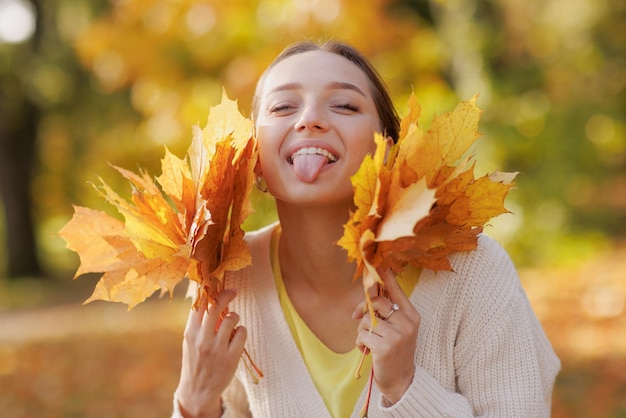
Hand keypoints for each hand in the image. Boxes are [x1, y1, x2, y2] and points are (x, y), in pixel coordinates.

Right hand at [176, 289, 246, 417]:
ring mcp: (217, 348)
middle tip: (234, 291)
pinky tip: (237, 336)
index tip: (216, 283)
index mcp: (190, 332)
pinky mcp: (231, 358)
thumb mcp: (190, 341)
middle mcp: (202, 339)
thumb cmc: (195, 361)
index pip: (199, 304)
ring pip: (232, 318)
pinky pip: (242, 333)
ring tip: (232, 323)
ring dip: (235, 317)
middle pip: (216, 306)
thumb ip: (199, 322)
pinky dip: (241, 331)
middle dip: (226, 294)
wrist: (197, 391)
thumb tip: (209, 297)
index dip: (208, 290)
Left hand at [353, 269, 419, 404]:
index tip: (379, 264)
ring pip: (366, 320)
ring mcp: (397, 335)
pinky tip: (367, 351)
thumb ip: (388, 312)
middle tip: (358, 318)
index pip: (397, 291)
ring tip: (369, 342)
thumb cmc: (396, 351)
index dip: (386, 278)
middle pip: (377, 303)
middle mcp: (407, 323)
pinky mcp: (384, 347)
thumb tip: (370, 293)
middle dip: (363, 310)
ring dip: (362, 332)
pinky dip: (360, 343)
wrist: (401, 381)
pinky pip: (362, 335)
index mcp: (412, 316)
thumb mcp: (398, 329)